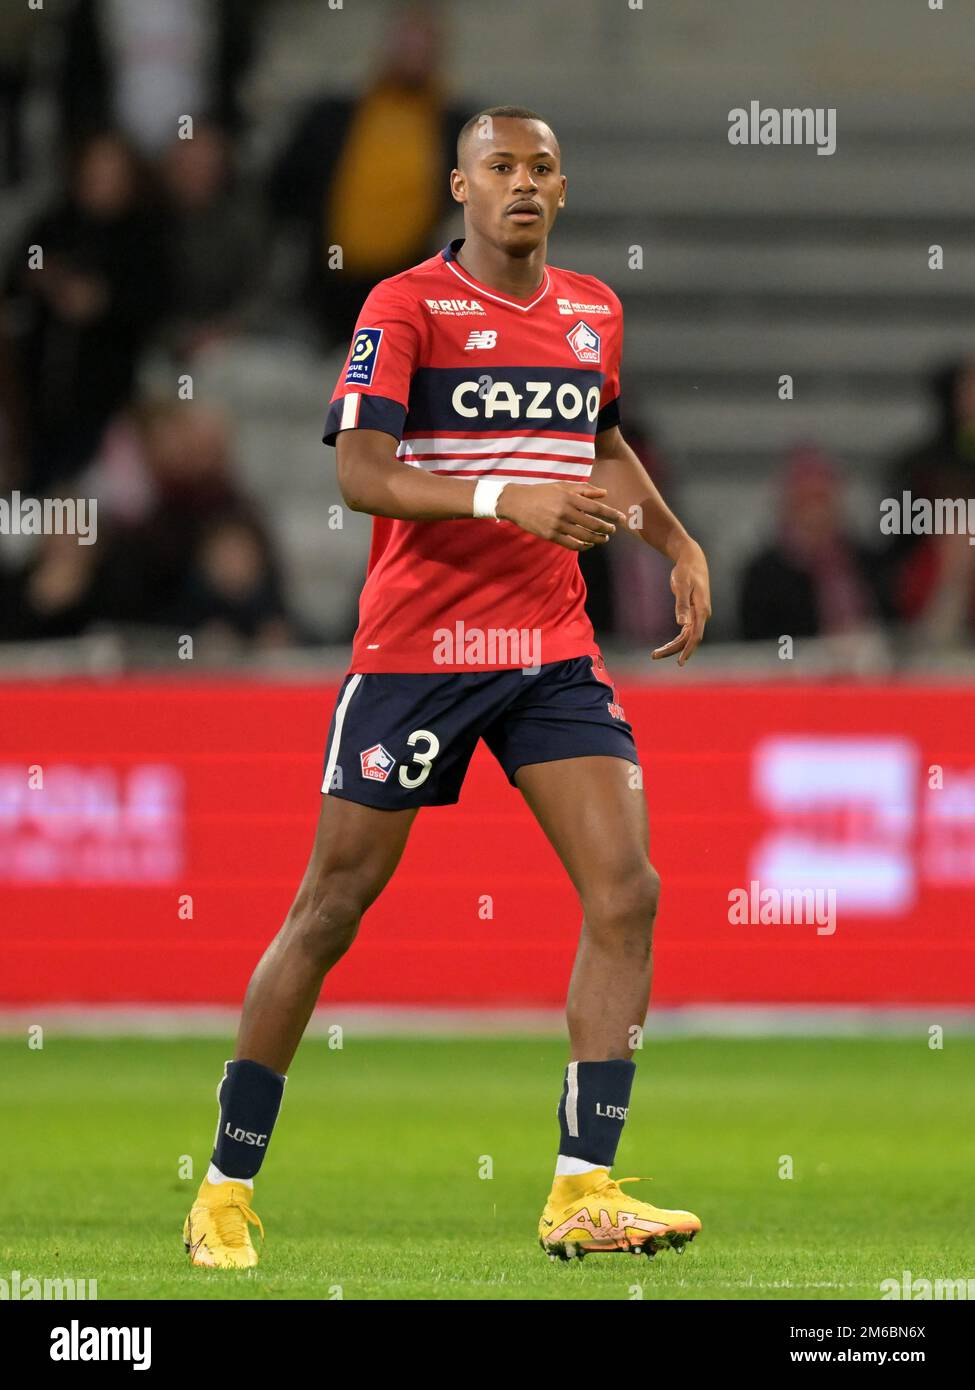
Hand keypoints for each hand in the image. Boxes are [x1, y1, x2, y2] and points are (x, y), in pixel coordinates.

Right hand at [497, 482, 625, 550]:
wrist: (517, 502)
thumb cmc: (542, 492)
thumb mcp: (563, 486)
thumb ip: (585, 489)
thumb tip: (605, 493)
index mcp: (569, 498)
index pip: (596, 508)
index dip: (611, 514)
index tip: (622, 518)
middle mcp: (565, 512)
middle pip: (593, 524)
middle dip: (606, 529)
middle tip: (613, 530)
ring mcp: (558, 525)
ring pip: (584, 536)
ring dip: (597, 539)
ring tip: (604, 539)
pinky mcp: (551, 536)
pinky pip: (571, 544)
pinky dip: (583, 546)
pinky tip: (588, 545)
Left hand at [652, 539, 711, 665]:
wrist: (692, 560)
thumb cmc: (686, 571)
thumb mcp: (682, 586)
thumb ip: (682, 605)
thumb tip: (681, 623)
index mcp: (702, 610)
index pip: (696, 636)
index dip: (688, 650)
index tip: (680, 662)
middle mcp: (702, 615)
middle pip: (689, 639)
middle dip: (673, 650)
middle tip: (654, 655)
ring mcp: (698, 615)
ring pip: (686, 637)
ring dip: (673, 646)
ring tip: (655, 654)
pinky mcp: (693, 613)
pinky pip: (685, 631)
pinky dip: (676, 640)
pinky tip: (665, 647)